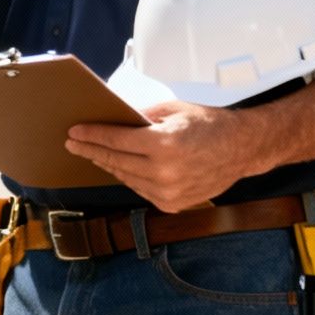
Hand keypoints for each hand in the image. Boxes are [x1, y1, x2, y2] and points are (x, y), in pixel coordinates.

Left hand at [62, 101, 268, 212]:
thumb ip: (140, 116)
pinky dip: (128, 177)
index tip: (74, 132)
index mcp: (164, 144)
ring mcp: (169, 192)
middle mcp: (165, 172)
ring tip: (92, 154)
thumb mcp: (173, 110)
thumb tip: (113, 118)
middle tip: (74, 143)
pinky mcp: (173, 205)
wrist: (241, 149)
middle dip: (92, 150)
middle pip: (116, 160)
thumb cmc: (209, 125)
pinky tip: (118, 167)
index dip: (92, 135)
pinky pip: (140, 190)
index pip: (116, 140)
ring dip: (107, 164)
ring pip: (125, 178)